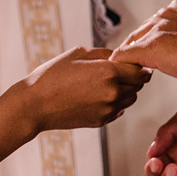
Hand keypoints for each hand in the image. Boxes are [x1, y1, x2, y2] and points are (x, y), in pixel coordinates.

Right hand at [12, 46, 151, 133]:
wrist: (35, 105)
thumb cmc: (53, 75)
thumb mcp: (79, 53)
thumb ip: (105, 54)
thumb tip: (121, 56)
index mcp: (108, 72)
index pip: (140, 70)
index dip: (140, 65)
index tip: (134, 61)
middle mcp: (112, 92)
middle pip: (138, 85)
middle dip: (134, 76)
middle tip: (122, 69)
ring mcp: (108, 110)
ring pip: (130, 98)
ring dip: (126, 89)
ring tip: (108, 81)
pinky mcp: (102, 121)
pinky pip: (119, 110)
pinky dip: (115, 102)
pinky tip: (98, 94)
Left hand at [110, 0, 176, 83]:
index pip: (154, 25)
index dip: (150, 43)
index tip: (152, 58)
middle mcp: (165, 14)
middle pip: (139, 33)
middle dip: (137, 51)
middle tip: (137, 69)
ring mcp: (157, 29)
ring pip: (130, 45)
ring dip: (131, 61)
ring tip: (134, 77)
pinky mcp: (152, 47)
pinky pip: (125, 56)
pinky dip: (124, 68)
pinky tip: (129, 80)